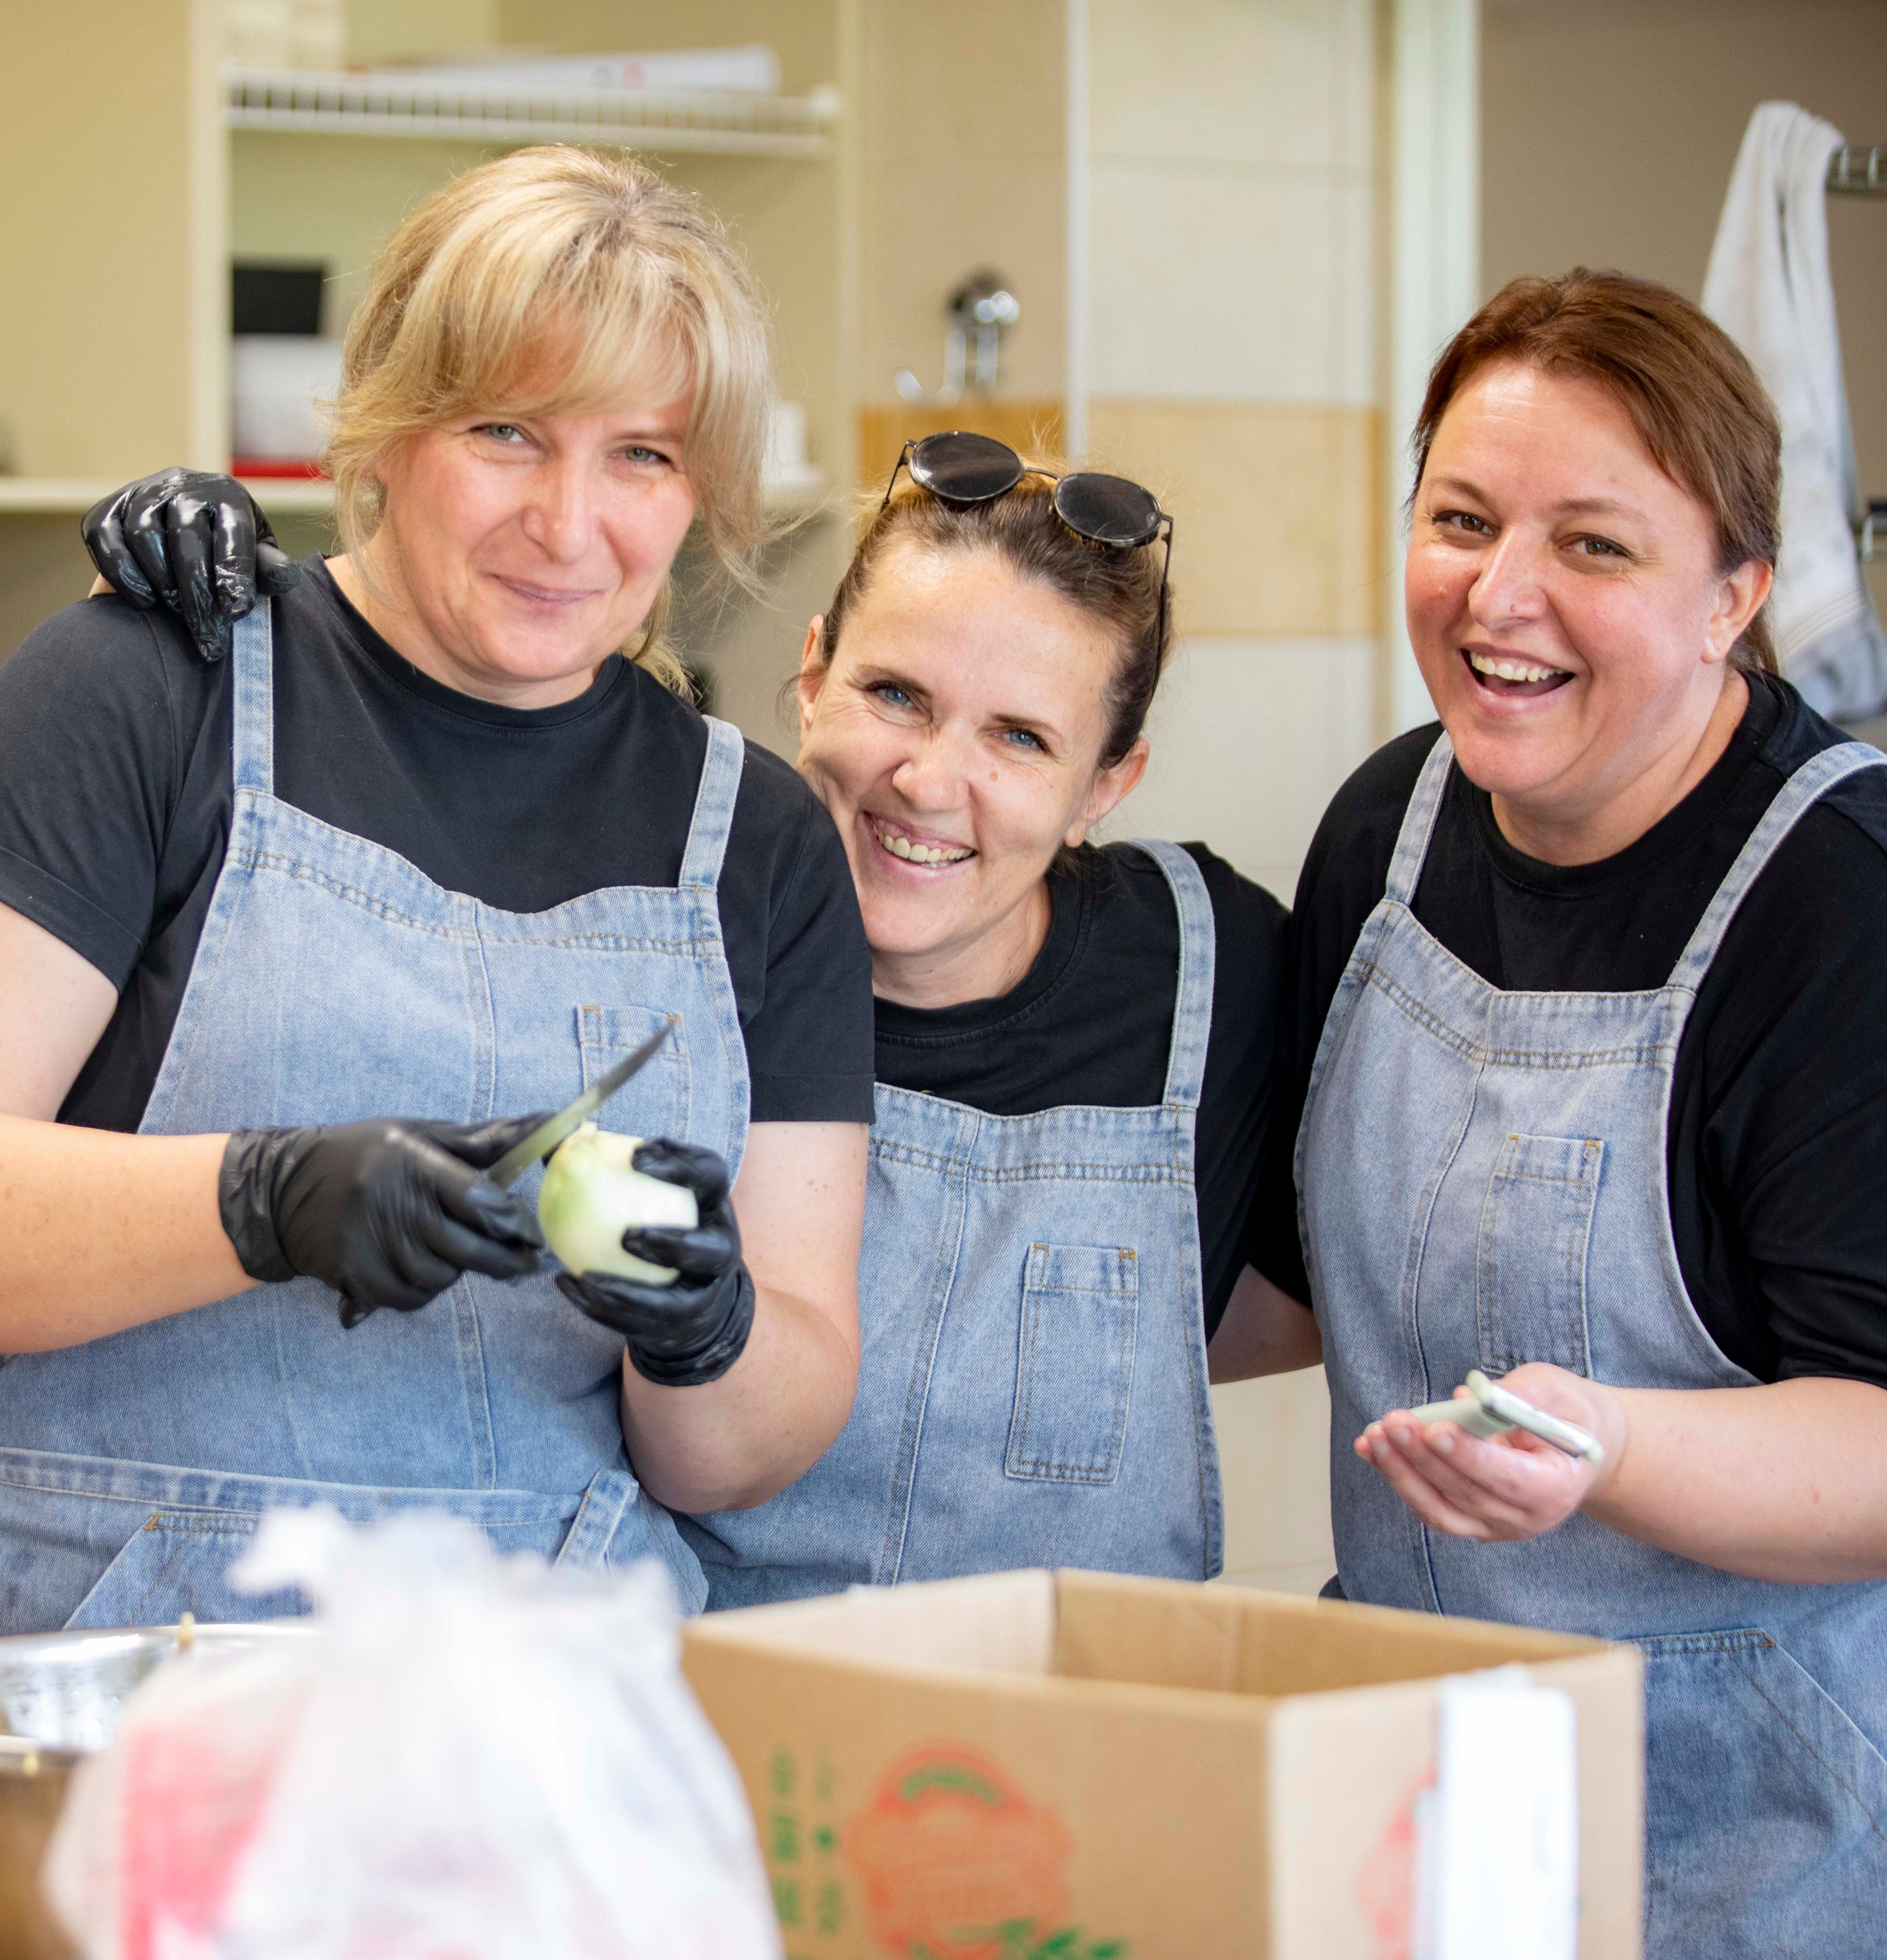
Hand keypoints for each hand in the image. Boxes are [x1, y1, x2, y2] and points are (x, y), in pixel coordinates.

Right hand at [81, 468, 300, 662]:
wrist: (181, 538)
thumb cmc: (229, 554)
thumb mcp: (258, 559)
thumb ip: (270, 569)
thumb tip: (286, 575)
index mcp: (227, 495)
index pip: (232, 534)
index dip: (233, 576)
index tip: (235, 615)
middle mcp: (183, 485)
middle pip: (187, 539)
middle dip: (198, 594)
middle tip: (208, 638)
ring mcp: (140, 493)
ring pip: (145, 536)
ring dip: (163, 584)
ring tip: (180, 619)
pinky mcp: (105, 509)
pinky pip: (106, 538)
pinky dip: (122, 573)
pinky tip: (145, 602)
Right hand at [219, 1114, 549, 1325]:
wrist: (283, 1189)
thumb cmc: (366, 1154)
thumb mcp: (420, 1135)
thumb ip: (482, 1141)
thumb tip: (547, 1125)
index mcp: (413, 1164)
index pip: (478, 1201)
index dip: (512, 1221)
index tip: (531, 1232)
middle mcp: (392, 1206)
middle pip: (468, 1250)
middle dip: (505, 1260)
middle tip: (526, 1263)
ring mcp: (371, 1245)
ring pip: (442, 1278)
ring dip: (457, 1270)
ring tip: (450, 1250)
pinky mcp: (354, 1276)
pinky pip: (410, 1298)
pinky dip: (423, 1289)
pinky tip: (418, 1267)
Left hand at [555, 1139, 755, 1387]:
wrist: (691, 1290)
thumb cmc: (660, 1221)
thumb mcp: (653, 1191)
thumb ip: (618, 1164)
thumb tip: (572, 1135)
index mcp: (713, 1206)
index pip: (711, 1176)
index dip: (679, 1164)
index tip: (635, 1155)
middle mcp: (720, 1250)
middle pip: (710, 1251)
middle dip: (672, 1245)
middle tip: (626, 1236)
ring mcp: (702, 1294)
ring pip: (671, 1302)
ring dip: (629, 1291)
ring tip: (586, 1276)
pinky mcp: (676, 1325)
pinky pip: (637, 1323)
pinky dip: (600, 1307)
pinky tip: (564, 1284)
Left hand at [1355, 1363, 1627, 1542]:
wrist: (1576, 1446)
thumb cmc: (1566, 1413)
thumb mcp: (1555, 1390)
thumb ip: (1518, 1395)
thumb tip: (1469, 1397)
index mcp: (1557, 1487)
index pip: (1509, 1479)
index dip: (1470, 1457)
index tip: (1434, 1430)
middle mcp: (1526, 1517)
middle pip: (1466, 1494)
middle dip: (1423, 1457)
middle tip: (1392, 1422)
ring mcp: (1495, 1526)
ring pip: (1439, 1509)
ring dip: (1401, 1472)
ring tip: (1373, 1436)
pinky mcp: (1469, 1521)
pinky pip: (1429, 1504)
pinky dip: (1399, 1477)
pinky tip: (1372, 1448)